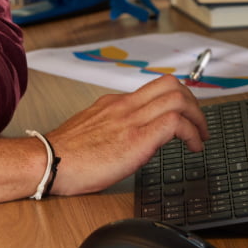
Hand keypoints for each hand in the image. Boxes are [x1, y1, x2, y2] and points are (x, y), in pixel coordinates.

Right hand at [45, 74, 208, 196]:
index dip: (177, 99)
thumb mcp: (91, 131)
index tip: (185, 115)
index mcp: (114, 104)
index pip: (155, 88)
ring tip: (200, 136)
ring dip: (198, 117)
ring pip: (177, 98)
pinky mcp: (136, 138)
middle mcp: (125, 106)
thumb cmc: (63, 155)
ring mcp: (131, 119)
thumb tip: (130, 137)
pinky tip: (193, 147)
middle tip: (199, 124)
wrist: (47, 162)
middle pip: (171, 85)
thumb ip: (112, 127)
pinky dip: (191, 132)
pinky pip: (175, 123)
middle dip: (193, 103)